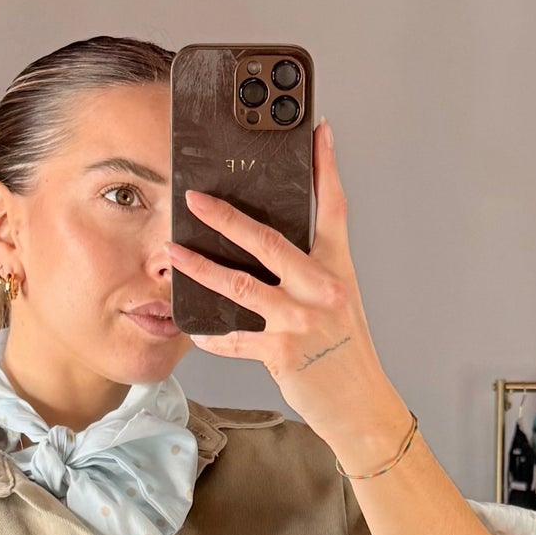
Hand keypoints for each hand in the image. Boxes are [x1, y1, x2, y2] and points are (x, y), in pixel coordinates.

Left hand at [168, 122, 414, 477]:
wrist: (361, 404)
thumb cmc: (346, 353)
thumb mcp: (339, 302)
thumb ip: (310, 271)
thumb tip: (272, 247)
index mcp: (336, 269)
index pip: (333, 208)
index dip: (326, 167)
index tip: (318, 130)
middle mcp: (320, 289)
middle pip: (267, 241)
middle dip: (226, 217)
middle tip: (195, 199)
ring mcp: (300, 320)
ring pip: (239, 286)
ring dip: (200, 269)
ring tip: (173, 255)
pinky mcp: (282, 352)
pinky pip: (235, 339)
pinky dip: (212, 335)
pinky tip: (193, 328)